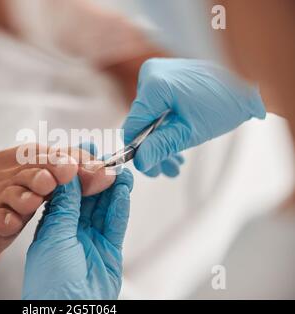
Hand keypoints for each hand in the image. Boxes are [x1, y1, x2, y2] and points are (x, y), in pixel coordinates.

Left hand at [22, 169, 132, 299]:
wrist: (69, 310)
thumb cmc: (50, 282)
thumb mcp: (54, 237)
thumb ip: (65, 208)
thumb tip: (67, 180)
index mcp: (53, 225)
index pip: (66, 193)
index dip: (75, 174)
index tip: (83, 156)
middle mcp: (73, 230)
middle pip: (88, 198)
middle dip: (97, 178)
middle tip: (107, 160)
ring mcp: (92, 239)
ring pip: (104, 208)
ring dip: (112, 190)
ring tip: (120, 172)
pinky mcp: (109, 250)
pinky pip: (116, 224)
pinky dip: (120, 208)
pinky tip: (123, 193)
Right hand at [123, 58, 265, 176]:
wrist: (247, 84)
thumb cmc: (224, 103)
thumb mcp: (190, 131)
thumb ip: (161, 146)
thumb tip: (140, 162)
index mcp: (154, 84)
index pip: (133, 123)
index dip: (136, 148)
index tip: (145, 166)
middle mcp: (151, 74)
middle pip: (141, 122)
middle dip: (153, 148)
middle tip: (163, 171)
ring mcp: (158, 74)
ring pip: (150, 118)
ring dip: (160, 141)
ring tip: (174, 164)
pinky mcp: (165, 78)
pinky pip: (157, 109)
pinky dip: (165, 127)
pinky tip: (175, 148)